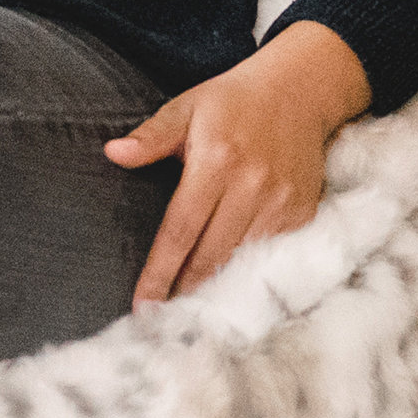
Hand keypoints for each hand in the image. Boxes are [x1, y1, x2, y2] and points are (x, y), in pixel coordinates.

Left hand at [105, 22, 371, 308]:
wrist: (300, 90)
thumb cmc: (232, 101)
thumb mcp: (186, 108)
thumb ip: (151, 136)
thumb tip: (114, 153)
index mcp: (216, 162)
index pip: (180, 230)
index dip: (160, 272)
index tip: (142, 305)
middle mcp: (251, 187)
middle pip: (211, 256)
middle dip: (184, 294)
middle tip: (159, 327)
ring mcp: (282, 203)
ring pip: (243, 261)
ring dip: (217, 292)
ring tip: (190, 321)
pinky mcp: (304, 212)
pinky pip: (273, 255)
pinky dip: (250, 277)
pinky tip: (230, 297)